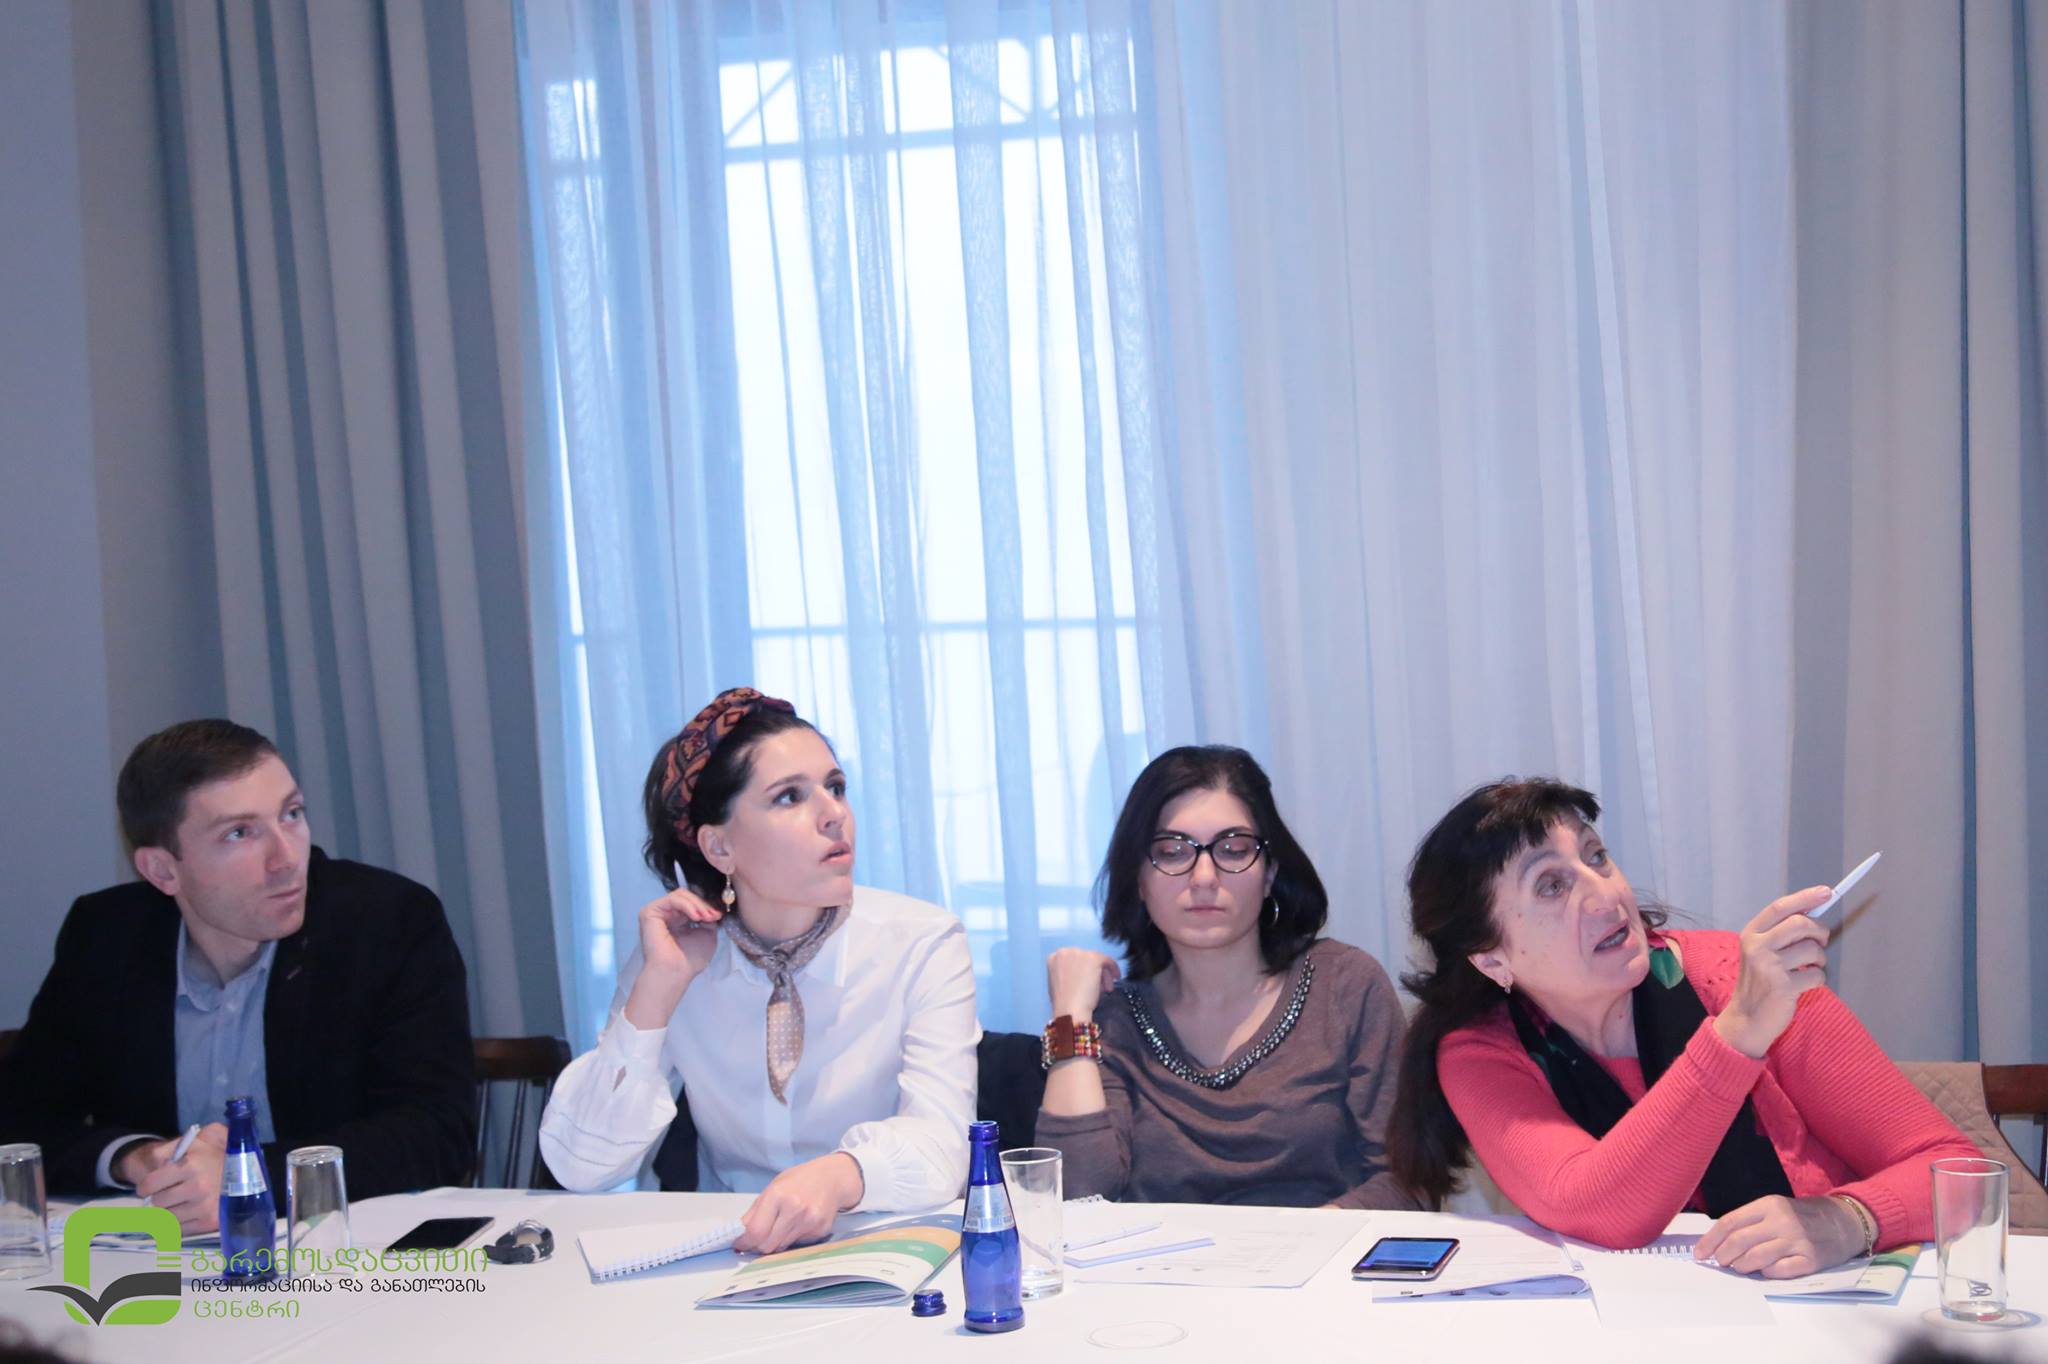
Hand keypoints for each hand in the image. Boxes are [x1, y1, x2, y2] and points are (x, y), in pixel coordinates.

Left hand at [131, 1123, 228, 1234]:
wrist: (247, 1168)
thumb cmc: (216, 1153)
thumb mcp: (195, 1140)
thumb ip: (168, 1148)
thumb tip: (152, 1165)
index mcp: (190, 1165)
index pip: (150, 1184)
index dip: (145, 1187)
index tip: (148, 1188)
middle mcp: (198, 1187)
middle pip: (157, 1203)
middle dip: (157, 1199)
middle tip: (165, 1195)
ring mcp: (205, 1207)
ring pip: (166, 1218)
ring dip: (167, 1213)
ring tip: (175, 1204)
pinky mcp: (210, 1222)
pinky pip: (180, 1230)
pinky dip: (177, 1224)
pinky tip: (184, 1214)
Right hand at [623, 887, 722, 1027]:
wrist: (675, 972)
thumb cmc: (690, 959)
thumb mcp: (707, 934)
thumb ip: (708, 918)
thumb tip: (712, 908)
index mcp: (677, 920)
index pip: (691, 903)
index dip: (705, 906)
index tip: (718, 915)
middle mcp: (666, 915)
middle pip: (686, 897)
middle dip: (703, 904)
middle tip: (713, 916)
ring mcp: (657, 913)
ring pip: (680, 895)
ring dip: (697, 904)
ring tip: (706, 917)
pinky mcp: (649, 912)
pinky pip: (672, 899)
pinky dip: (687, 905)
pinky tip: (696, 916)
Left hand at [734, 1152, 864, 1253]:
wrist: (832, 1178)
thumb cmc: (800, 1181)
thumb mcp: (773, 1188)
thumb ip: (755, 1212)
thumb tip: (739, 1235)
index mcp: (778, 1195)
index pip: (755, 1230)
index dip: (744, 1241)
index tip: (739, 1243)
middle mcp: (795, 1209)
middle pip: (767, 1245)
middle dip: (758, 1245)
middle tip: (757, 1238)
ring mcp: (809, 1221)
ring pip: (781, 1248)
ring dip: (775, 1242)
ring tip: (780, 1226)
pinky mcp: (820, 1231)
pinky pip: (797, 1245)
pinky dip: (792, 1239)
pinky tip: (798, 1224)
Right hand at [1046, 948, 1120, 1021]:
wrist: (1070, 1010)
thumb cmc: (1063, 1003)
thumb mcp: (1059, 985)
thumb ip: (1067, 975)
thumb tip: (1081, 976)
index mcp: (1054, 958)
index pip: (1073, 960)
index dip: (1082, 970)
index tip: (1088, 980)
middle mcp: (1065, 952)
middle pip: (1085, 959)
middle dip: (1093, 972)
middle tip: (1100, 987)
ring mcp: (1079, 953)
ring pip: (1096, 960)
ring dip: (1102, 974)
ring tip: (1105, 989)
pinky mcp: (1093, 958)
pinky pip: (1107, 960)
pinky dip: (1113, 968)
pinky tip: (1116, 976)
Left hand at [1694, 1194, 1865, 1277]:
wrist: (1845, 1220)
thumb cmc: (1804, 1216)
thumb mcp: (1776, 1208)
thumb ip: (1752, 1222)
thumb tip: (1719, 1242)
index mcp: (1768, 1205)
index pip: (1730, 1222)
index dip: (1711, 1240)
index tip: (1699, 1253)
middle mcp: (1781, 1221)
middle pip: (1739, 1241)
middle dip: (1723, 1256)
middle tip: (1719, 1263)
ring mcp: (1797, 1240)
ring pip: (1756, 1258)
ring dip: (1741, 1266)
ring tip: (1738, 1267)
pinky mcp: (1811, 1259)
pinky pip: (1780, 1271)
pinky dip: (1766, 1273)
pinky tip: (1763, 1271)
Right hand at [1714, 888, 1831, 1057]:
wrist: (1746, 1019)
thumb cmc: (1759, 982)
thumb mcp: (1760, 952)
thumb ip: (1780, 933)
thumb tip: (1813, 913)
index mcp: (1751, 934)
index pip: (1780, 907)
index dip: (1805, 897)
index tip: (1826, 892)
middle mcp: (1757, 947)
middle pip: (1800, 923)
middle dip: (1819, 931)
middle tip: (1820, 941)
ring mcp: (1768, 966)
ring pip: (1812, 949)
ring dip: (1820, 959)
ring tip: (1809, 968)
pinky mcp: (1783, 987)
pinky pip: (1817, 974)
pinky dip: (1818, 980)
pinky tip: (1804, 985)